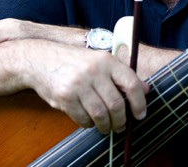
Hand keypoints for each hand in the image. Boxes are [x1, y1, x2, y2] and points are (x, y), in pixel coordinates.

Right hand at [22, 42, 148, 133]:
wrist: (41, 59)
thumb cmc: (75, 62)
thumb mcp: (100, 61)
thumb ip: (122, 74)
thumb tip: (146, 90)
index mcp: (106, 60)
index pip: (131, 84)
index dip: (139, 102)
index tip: (140, 114)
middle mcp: (93, 71)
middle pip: (116, 104)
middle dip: (121, 120)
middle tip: (121, 126)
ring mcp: (78, 85)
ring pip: (100, 114)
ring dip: (106, 125)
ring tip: (106, 127)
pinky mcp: (65, 97)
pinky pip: (83, 119)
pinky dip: (89, 124)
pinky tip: (90, 121)